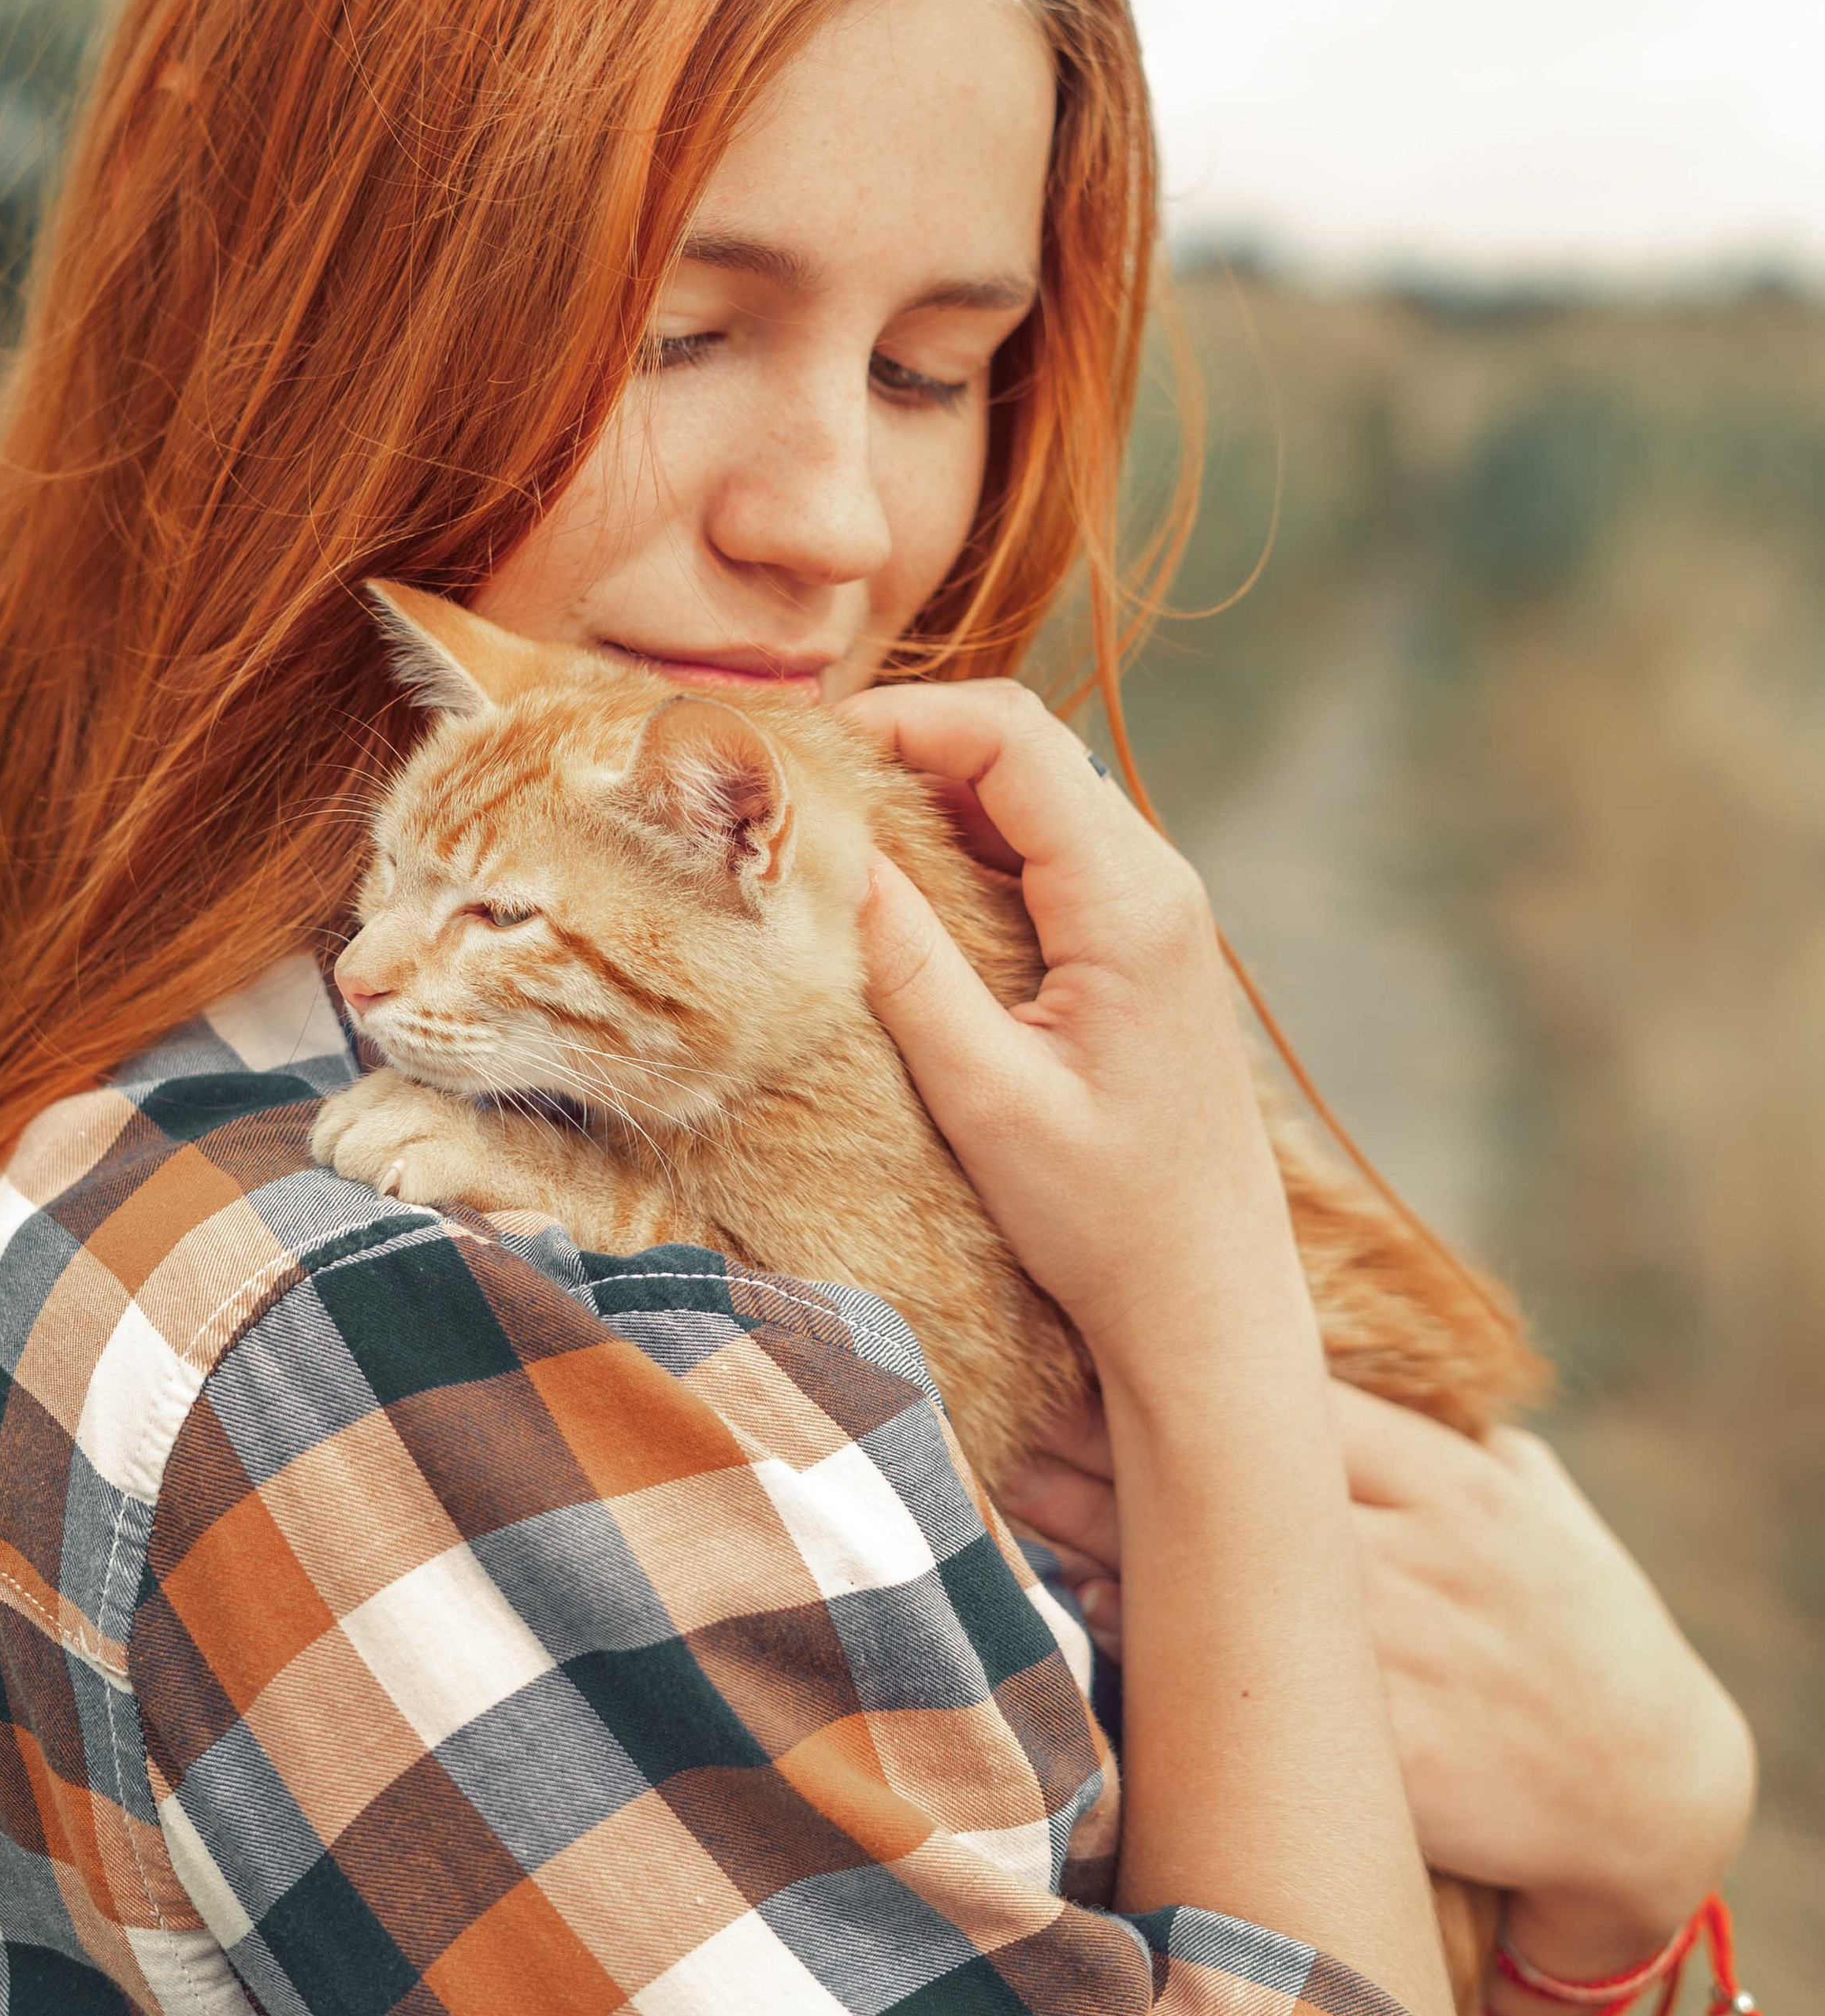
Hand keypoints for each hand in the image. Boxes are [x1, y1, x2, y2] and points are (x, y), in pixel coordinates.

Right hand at [840, 681, 1312, 1384]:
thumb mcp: (986, 1098)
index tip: (808, 750)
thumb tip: (829, 854)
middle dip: (911, 740)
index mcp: (1129, 902)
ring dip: (939, 788)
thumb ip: (908, 969)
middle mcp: (1158, 881)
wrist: (1209, 1299)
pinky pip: (1052, 847)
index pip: (1012, 738)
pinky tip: (905, 887)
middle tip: (806, 782)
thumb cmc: (1106, 1218)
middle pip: (1027, 743)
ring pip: (1038, 789)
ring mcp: (1159, 908)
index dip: (904, 716)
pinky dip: (972, 839)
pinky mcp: (1144, 942)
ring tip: (837, 828)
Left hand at [1001, 1380, 1756, 1960]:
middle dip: (1120, 1448)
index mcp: (1448, 1481)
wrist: (1649, 1783)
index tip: (1086, 1333)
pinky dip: (1175, 1660)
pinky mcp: (1396, 1761)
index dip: (1186, 1372)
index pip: (1298, 1405)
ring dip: (1118, 1539)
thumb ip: (1432, 1433)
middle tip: (1015, 1408)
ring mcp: (1407, 1657)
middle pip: (1242, 1484)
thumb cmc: (1575, 1617)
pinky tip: (1093, 1619)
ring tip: (1019, 1492)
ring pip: (1235, 1583)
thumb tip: (1325, 1356)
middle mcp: (1421, 1558)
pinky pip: (1263, 1699)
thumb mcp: (1525, 1499)